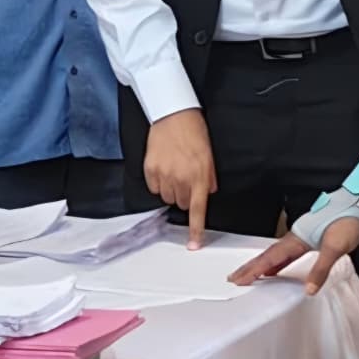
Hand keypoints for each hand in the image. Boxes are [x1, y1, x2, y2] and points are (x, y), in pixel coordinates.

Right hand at [144, 108, 216, 249]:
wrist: (173, 114)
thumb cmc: (193, 132)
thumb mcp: (209, 155)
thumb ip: (209, 178)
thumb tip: (207, 192)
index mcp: (198, 177)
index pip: (198, 210)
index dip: (196, 230)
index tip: (194, 244)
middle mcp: (180, 178)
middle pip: (181, 204)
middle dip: (185, 195)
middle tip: (186, 178)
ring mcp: (163, 174)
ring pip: (167, 197)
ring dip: (171, 189)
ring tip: (174, 170)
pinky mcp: (150, 169)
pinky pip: (154, 187)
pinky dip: (158, 182)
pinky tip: (163, 167)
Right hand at [227, 217, 358, 295]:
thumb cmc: (348, 220)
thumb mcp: (336, 247)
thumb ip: (320, 269)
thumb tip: (309, 289)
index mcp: (297, 238)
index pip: (271, 258)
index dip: (254, 270)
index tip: (239, 279)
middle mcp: (296, 237)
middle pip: (267, 255)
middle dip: (250, 267)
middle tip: (234, 278)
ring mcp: (302, 238)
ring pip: (275, 254)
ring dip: (261, 265)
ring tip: (249, 275)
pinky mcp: (310, 239)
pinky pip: (286, 254)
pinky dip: (277, 263)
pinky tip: (276, 269)